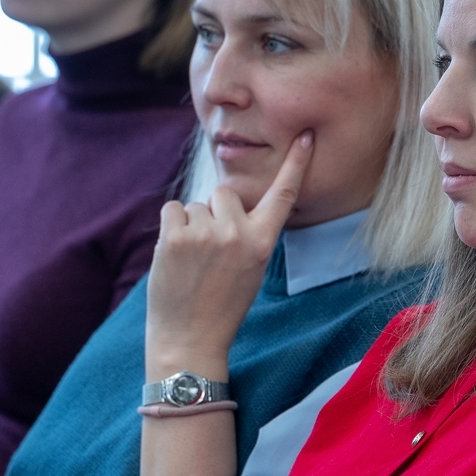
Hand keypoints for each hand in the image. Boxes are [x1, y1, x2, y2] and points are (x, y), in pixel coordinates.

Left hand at [146, 132, 312, 375]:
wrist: (189, 340)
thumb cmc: (221, 306)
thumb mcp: (251, 269)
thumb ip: (247, 234)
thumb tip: (227, 201)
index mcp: (263, 243)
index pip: (284, 195)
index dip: (295, 164)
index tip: (305, 136)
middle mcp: (237, 234)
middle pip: (225, 193)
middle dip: (215, 212)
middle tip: (210, 251)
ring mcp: (205, 234)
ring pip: (195, 205)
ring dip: (190, 225)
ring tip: (191, 261)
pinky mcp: (174, 236)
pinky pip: (172, 209)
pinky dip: (170, 227)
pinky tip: (174, 255)